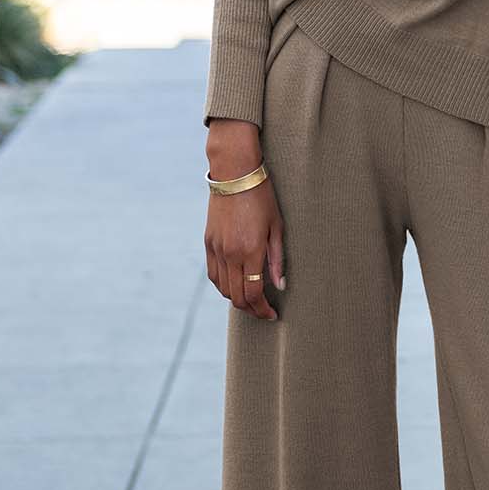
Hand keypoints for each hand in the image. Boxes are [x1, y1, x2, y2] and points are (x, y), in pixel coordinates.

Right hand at [203, 127, 285, 319]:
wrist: (234, 174)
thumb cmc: (262, 198)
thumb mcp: (277, 227)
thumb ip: (277, 259)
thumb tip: (279, 286)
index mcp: (250, 251)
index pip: (253, 293)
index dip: (262, 309)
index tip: (272, 315)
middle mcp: (230, 254)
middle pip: (237, 296)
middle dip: (251, 309)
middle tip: (263, 311)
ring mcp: (216, 249)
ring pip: (223, 288)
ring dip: (237, 299)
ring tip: (251, 300)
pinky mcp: (208, 243)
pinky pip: (213, 274)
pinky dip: (223, 286)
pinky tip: (234, 285)